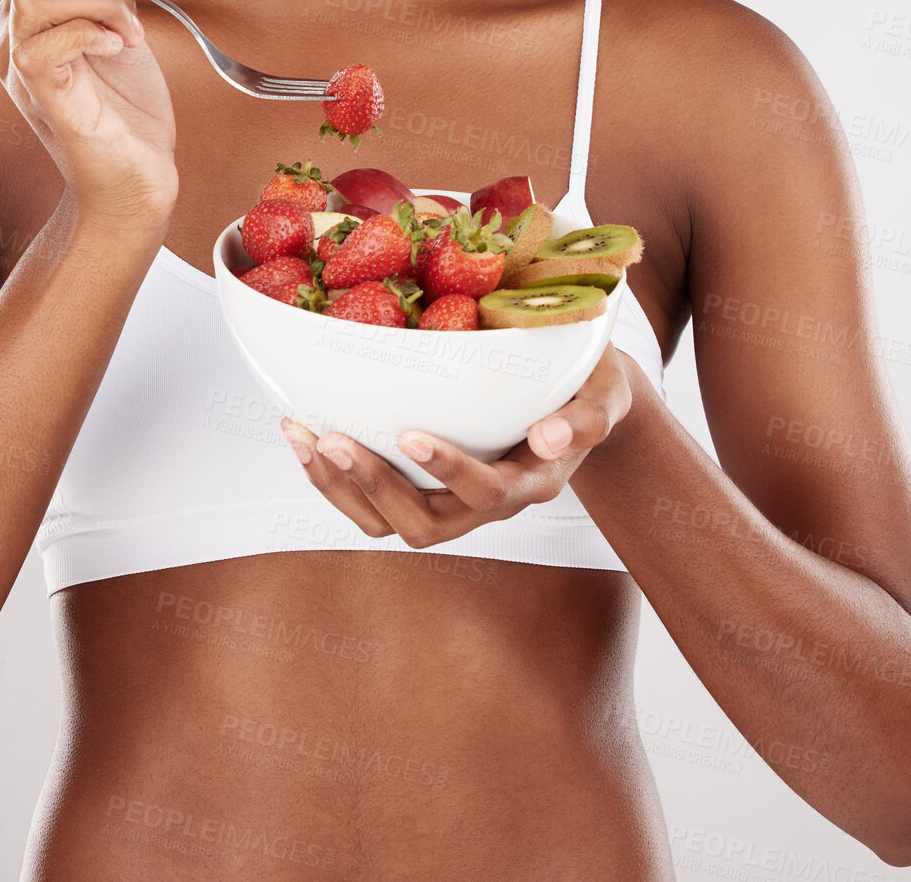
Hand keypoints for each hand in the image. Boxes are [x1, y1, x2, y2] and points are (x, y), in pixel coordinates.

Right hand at [0, 0, 177, 227]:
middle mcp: (13, 38)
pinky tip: (120, 50)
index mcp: (27, 16)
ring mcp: (23, 70)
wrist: (135, 181)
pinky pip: (46, 45)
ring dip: (99, 0)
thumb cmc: (126, 111)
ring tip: (130, 32)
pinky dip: (93, 33)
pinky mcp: (46, 99)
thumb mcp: (116, 21)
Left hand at [280, 344, 637, 547]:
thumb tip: (550, 437)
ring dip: (340, 488)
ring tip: (303, 436)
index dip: (449, 471)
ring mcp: (451, 501)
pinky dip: (333, 475)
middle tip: (333, 440)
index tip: (410, 436)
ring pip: (387, 523)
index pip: (488, 494)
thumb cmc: (589, 385)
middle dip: (375, 488)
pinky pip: (372, 501)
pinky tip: (304, 433)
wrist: (578, 397)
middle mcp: (487, 504)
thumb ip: (586, 417)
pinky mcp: (422, 488)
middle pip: (425, 525)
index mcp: (532, 482)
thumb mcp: (606, 394)